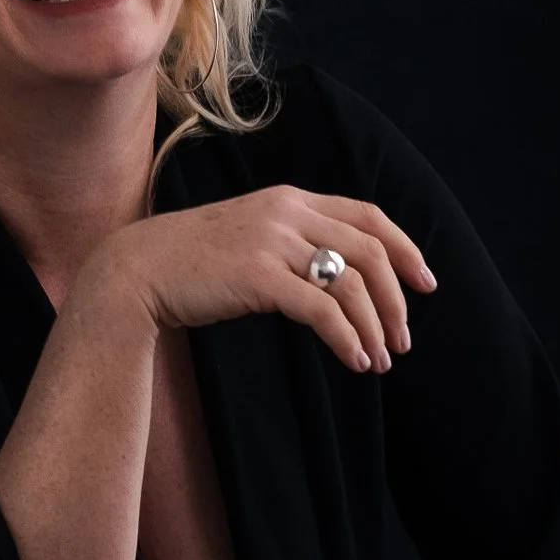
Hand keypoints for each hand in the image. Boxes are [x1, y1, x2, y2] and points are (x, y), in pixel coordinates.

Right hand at [80, 185, 436, 374]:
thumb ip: (290, 243)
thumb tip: (335, 278)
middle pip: (370, 251)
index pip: (368, 215)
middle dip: (396, 300)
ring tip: (378, 360)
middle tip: (402, 339)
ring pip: (350, 283)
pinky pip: (321, 310)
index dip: (405, 249)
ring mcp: (272, 242)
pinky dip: (347, 339)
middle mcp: (287, 212)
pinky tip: (354, 361)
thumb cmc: (190, 264)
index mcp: (290, 199)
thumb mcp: (249, 237)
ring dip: (374, 326)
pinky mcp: (258, 277)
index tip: (424, 283)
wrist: (135, 271)